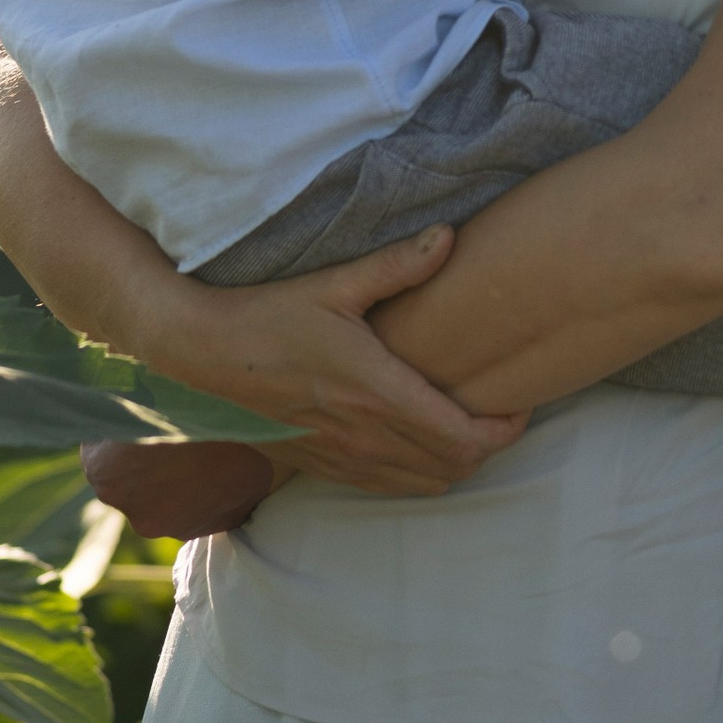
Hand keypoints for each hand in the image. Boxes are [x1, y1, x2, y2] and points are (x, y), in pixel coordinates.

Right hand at [165, 225, 526, 495]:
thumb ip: (397, 264)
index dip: (504, 428)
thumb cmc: (270, 314)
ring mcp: (342, 458)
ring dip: (453, 461)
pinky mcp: (321, 466)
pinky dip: (416, 472)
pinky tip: (415, 437)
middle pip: (454, 467)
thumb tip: (450, 236)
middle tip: (499, 409)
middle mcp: (365, 436)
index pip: (463, 437)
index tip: (519, 403)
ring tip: (463, 422)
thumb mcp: (335, 284)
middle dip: (487, 443)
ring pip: (424, 484)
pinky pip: (387, 486)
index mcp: (378, 394)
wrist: (203, 354)